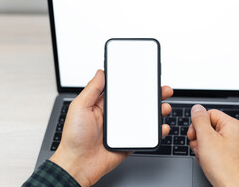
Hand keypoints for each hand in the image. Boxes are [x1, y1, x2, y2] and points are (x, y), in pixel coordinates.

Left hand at [49, 70, 172, 186]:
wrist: (78, 165)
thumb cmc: (74, 137)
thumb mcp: (80, 107)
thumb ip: (92, 89)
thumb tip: (100, 72)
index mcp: (103, 105)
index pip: (123, 90)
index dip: (135, 83)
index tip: (146, 76)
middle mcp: (115, 116)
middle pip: (138, 102)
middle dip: (152, 95)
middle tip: (162, 90)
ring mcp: (123, 129)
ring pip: (145, 117)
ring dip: (157, 111)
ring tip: (164, 107)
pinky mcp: (129, 142)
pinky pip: (146, 135)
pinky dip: (157, 131)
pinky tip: (162, 126)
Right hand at [187, 105, 238, 186]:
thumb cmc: (224, 167)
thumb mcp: (206, 139)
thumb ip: (199, 120)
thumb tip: (196, 108)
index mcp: (232, 125)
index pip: (208, 113)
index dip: (197, 124)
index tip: (193, 135)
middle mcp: (234, 133)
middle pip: (207, 126)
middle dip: (198, 137)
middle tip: (199, 147)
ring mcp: (231, 145)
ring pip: (208, 138)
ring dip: (201, 147)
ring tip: (204, 157)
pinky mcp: (228, 155)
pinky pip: (212, 149)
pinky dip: (206, 155)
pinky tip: (206, 162)